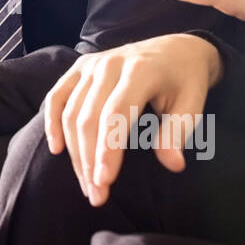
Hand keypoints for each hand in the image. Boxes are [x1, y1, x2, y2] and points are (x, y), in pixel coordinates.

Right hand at [43, 33, 221, 206]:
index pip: (116, 115)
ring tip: (86, 184)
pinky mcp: (80, 68)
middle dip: (89, 160)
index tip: (104, 182)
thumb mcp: (192, 105)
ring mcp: (92, 64)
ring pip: (71, 112)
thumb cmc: (185, 81)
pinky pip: (57, 96)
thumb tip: (173, 165)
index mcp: (140, 71)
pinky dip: (52, 122)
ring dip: (74, 152)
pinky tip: (56, 148)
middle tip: (97, 195)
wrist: (176, 49)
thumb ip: (178, 133)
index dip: (107, 150)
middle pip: (89, 117)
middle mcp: (110, 64)